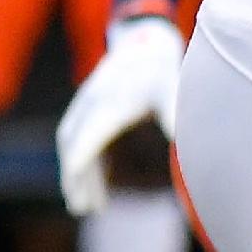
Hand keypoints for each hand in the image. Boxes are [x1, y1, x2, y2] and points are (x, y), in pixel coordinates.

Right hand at [54, 12, 184, 218]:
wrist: (144, 42)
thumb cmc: (160, 69)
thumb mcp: (171, 89)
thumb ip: (173, 115)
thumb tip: (181, 143)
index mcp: (111, 104)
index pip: (86, 138)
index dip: (79, 164)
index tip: (74, 190)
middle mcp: (92, 104)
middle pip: (72, 145)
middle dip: (74, 178)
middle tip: (81, 209)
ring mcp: (85, 105)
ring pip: (70, 143)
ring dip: (77, 174)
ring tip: (89, 206)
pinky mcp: (86, 109)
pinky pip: (75, 138)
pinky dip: (81, 161)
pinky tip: (94, 183)